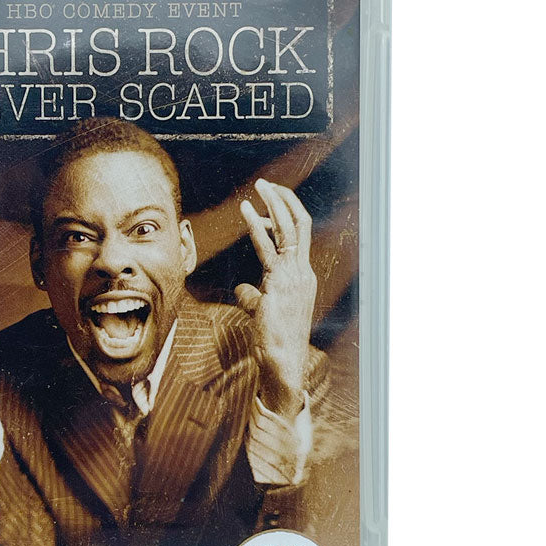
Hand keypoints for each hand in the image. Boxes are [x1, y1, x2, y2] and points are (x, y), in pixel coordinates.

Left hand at [236, 179, 316, 420]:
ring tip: (260, 185)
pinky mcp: (280, 282)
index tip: (268, 203)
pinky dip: (256, 224)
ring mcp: (295, 276)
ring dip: (274, 202)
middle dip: (284, 199)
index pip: (299, 237)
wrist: (282, 363)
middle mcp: (303, 272)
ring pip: (289, 227)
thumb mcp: (263, 312)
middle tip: (266, 182)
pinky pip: (268, 245)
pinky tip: (246, 209)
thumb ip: (255, 296)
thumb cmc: (273, 341)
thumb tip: (243, 289)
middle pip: (300, 224)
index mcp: (303, 278)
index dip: (285, 216)